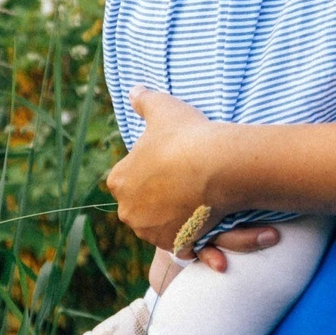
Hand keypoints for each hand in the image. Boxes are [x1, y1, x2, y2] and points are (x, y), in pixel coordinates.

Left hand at [107, 91, 281, 272]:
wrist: (217, 164)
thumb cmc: (186, 135)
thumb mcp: (162, 108)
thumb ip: (144, 99)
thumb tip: (134, 89)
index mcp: (118, 181)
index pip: (129, 178)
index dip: (151, 170)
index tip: (170, 162)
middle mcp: (128, 211)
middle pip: (143, 205)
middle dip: (160, 197)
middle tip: (185, 182)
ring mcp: (151, 231)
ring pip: (161, 224)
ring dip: (174, 217)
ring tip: (196, 200)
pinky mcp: (175, 245)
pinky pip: (181, 244)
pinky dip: (190, 239)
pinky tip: (202, 223)